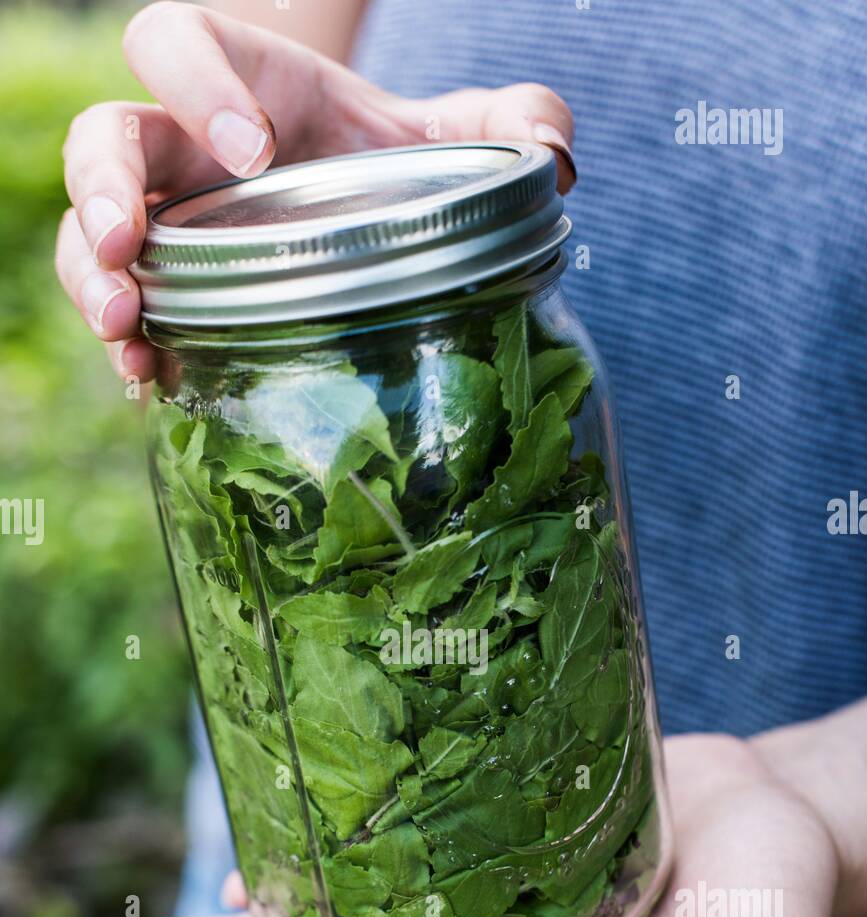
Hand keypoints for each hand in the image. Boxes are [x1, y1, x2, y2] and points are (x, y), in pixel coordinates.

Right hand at [55, 1, 574, 380]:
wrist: (357, 197)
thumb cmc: (391, 150)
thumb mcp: (455, 128)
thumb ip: (510, 123)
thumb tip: (553, 163)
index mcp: (243, 80)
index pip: (180, 44)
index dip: (196, 85)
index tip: (250, 151)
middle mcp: (186, 148)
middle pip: (102, 138)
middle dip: (106, 188)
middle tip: (134, 247)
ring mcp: (169, 221)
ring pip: (88, 230)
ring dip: (92, 278)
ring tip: (124, 332)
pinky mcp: (172, 291)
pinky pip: (125, 310)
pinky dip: (132, 348)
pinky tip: (151, 383)